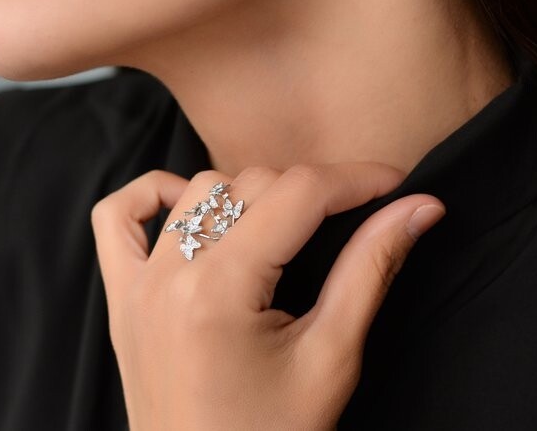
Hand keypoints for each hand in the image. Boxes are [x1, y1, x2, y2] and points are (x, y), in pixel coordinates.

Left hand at [90, 162, 445, 430]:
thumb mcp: (332, 358)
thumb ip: (372, 268)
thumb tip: (421, 207)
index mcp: (220, 290)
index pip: (299, 192)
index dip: (358, 179)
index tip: (398, 184)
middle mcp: (170, 276)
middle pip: (253, 182)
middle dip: (312, 193)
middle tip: (350, 222)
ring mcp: (137, 286)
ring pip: (199, 189)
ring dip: (247, 195)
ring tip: (284, 236)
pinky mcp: (120, 299)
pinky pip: (116, 217)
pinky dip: (153, 198)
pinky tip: (193, 215)